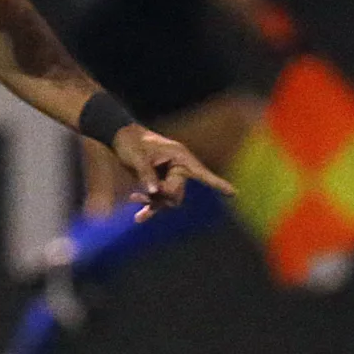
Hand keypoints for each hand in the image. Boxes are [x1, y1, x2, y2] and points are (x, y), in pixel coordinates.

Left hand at [112, 123, 234, 215]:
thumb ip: (146, 174)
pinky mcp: (158, 184)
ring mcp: (169, 177)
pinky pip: (159, 201)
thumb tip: (155, 192)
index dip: (217, 183)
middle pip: (178, 193)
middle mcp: (178, 168)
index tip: (234, 193)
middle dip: (161, 197)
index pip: (202, 173)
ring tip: (133, 199)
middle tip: (139, 195)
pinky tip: (138, 218)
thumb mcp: (136, 156)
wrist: (119, 136)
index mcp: (180, 157)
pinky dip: (149, 208)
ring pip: (169, 200)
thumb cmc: (130, 141)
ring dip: (153, 204)